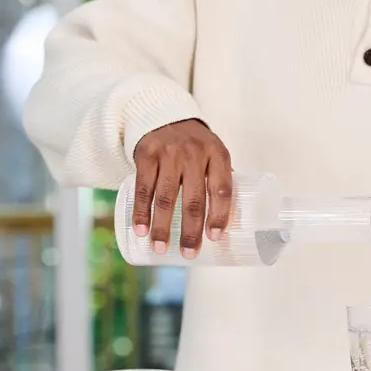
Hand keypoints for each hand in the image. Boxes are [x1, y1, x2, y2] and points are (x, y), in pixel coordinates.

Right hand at [132, 119, 232, 258]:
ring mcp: (168, 154)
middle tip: (189, 254)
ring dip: (162, 226)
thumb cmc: (195, 145)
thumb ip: (219, 181)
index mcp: (217, 155)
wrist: (164, 115)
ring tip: (161, 249)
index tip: (215, 238)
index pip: (221, 189)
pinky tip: (140, 230)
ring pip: (165, 197)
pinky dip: (141, 212)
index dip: (219, 215)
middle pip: (193, 198)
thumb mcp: (213, 154)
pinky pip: (143, 188)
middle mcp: (194, 153)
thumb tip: (230, 222)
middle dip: (190, 230)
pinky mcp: (146, 155)